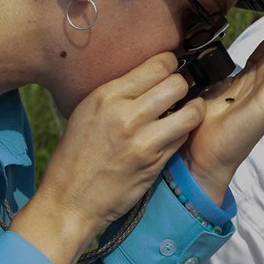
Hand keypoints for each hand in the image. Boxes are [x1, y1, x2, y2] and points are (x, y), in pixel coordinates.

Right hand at [11, 53, 204, 263]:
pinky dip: (184, 132)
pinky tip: (176, 132)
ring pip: (190, 111)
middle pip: (177, 83)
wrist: (70, 200)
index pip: (157, 64)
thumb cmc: (76, 155)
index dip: (169, 64)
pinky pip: (183, 137)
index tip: (169, 69)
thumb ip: (118, 92)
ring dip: (193, 109)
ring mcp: (144, 140)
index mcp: (107, 96)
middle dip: (182, 85)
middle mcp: (126, 114)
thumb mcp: (87, 111)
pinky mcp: (155, 162)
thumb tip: (148, 75)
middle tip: (178, 92)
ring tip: (188, 110)